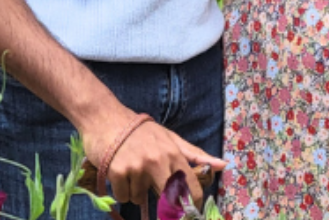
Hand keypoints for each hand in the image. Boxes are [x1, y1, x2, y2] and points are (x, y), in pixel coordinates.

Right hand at [84, 113, 225, 208]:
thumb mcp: (170, 138)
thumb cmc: (140, 130)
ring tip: (132, 173)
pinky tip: (120, 174)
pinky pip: (123, 197)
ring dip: (136, 192)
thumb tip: (222, 165)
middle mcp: (157, 161)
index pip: (191, 187)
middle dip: (166, 209)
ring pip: (139, 199)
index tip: (187, 212)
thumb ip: (195, 154)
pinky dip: (121, 191)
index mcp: (173, 153)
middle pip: (168, 199)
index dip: (191, 205)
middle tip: (160, 208)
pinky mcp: (117, 172)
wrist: (106, 118)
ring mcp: (137, 167)